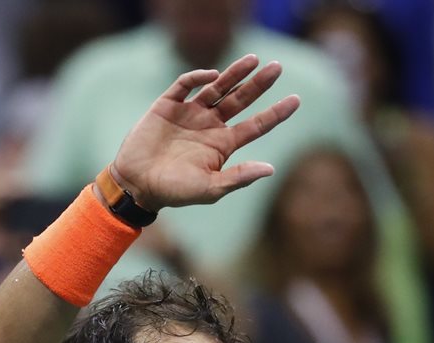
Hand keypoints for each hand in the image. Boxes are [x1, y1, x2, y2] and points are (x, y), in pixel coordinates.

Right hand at [111, 54, 299, 212]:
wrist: (137, 185)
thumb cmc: (174, 192)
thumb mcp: (210, 189)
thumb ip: (239, 177)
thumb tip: (271, 169)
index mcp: (223, 145)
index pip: (256, 125)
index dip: (276, 113)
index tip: (296, 100)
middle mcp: (210, 125)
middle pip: (240, 99)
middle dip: (259, 84)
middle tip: (277, 67)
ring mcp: (189, 113)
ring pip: (217, 87)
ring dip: (234, 74)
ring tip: (253, 60)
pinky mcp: (168, 106)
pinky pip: (185, 85)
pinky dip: (197, 77)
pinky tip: (211, 76)